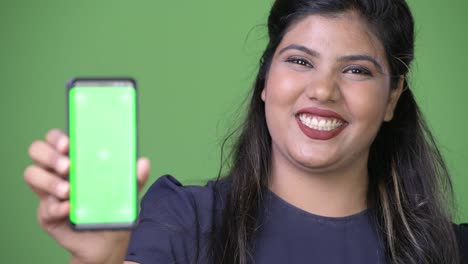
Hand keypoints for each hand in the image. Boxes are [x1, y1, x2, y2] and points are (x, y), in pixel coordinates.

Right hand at [24, 129, 149, 263]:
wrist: (107, 240)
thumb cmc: (112, 208)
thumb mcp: (127, 191)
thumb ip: (135, 177)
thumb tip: (143, 162)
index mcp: (76, 159)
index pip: (57, 139)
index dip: (57, 137)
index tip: (68, 143)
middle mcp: (58, 172)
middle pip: (37, 151)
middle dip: (50, 155)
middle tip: (68, 167)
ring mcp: (49, 192)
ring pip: (32, 175)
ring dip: (49, 181)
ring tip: (69, 191)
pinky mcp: (47, 213)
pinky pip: (44, 207)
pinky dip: (56, 207)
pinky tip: (69, 209)